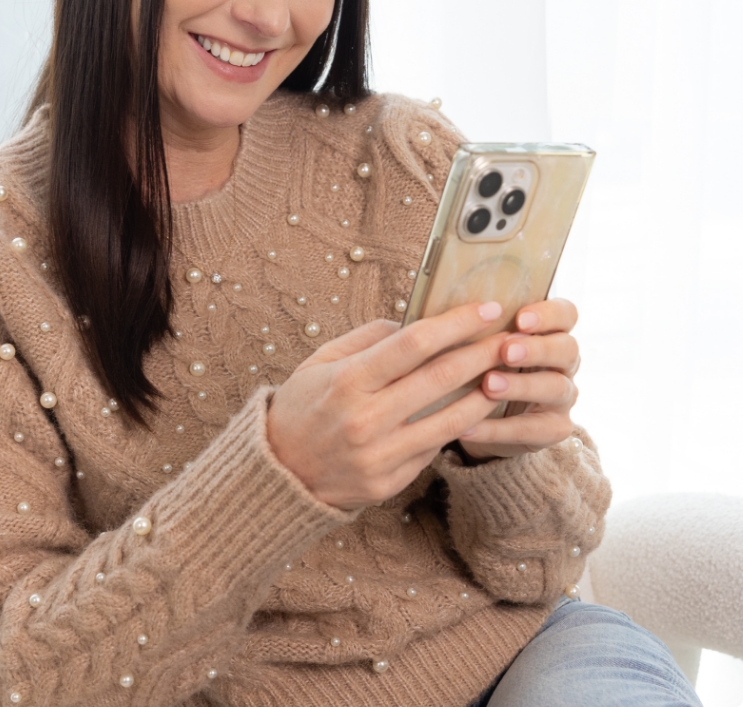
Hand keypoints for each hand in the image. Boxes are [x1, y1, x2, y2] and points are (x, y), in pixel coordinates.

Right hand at [267, 302, 508, 510]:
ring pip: (451, 420)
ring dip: (486, 393)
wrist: (278, 473)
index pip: (415, 343)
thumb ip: (368, 339)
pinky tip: (476, 408)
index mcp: (348, 380)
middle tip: (512, 337)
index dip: (456, 323)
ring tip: (507, 374)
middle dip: (483, 353)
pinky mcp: (390, 483)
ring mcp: (380, 455)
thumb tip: (414, 322)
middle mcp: (366, 418)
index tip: (487, 309)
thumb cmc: (301, 407)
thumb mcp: (321, 361)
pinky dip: (458, 426)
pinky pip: (434, 449)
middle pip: (441, 378)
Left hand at [458, 298, 580, 460]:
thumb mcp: (483, 343)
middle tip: (506, 352)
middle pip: (567, 349)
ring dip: (521, 386)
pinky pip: (532, 429)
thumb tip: (452, 313)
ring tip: (488, 385)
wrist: (484, 417)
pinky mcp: (554, 429)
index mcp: (550, 332)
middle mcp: (563, 363)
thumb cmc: (482, 365)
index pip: (566, 314)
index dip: (548, 314)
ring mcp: (562, 397)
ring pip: (555, 387)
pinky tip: (469, 427)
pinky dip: (498, 428)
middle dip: (537, 349)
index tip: (520, 319)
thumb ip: (480, 329)